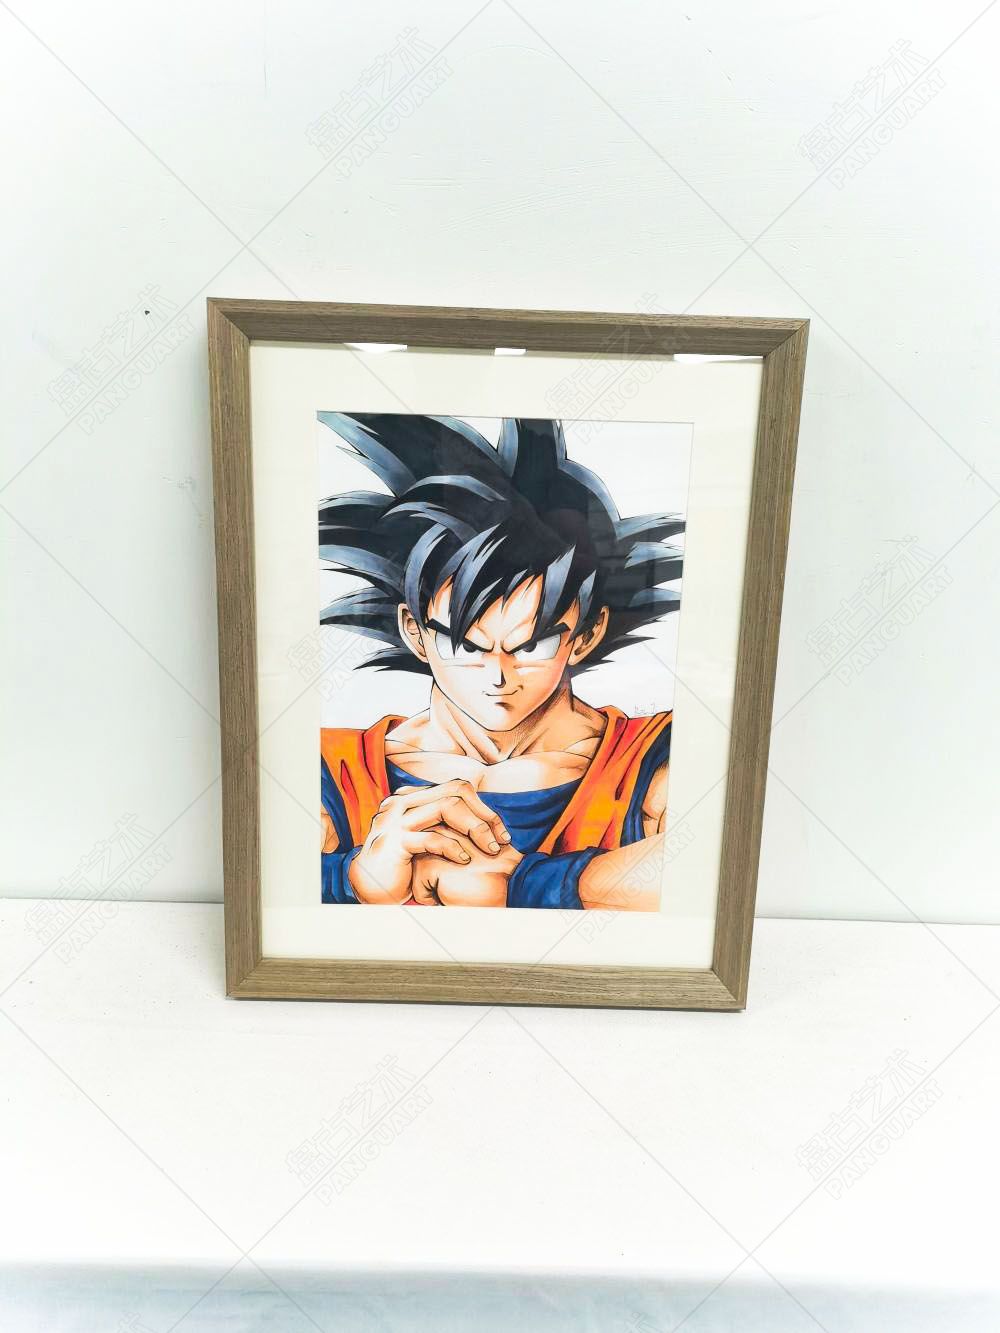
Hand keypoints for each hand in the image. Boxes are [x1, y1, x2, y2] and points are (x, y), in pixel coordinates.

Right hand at [348, 780, 510, 903]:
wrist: (369, 884)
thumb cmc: (402, 862)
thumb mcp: (423, 835)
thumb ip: (441, 822)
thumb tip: (481, 816)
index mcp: (411, 796)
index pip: (457, 788)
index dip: (484, 808)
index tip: (501, 832)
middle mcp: (402, 801)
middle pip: (456, 792)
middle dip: (484, 815)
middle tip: (501, 840)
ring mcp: (395, 819)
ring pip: (446, 807)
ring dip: (475, 828)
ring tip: (490, 848)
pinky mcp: (393, 841)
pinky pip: (431, 837)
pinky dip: (453, 847)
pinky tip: (465, 859)